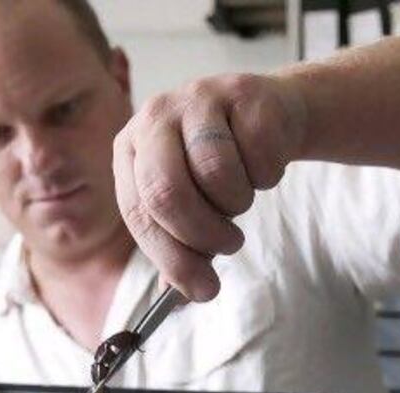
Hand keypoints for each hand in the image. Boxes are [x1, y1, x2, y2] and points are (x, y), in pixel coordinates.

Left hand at [113, 73, 305, 300]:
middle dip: (203, 234)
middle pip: (167, 192)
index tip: (203, 289)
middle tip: (228, 246)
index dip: (172, 258)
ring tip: (240, 197)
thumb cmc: (220, 165)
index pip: (139, 213)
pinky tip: (262, 165)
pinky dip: (267, 175)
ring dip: (238, 203)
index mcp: (130, 149)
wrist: (269, 117)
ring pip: (216, 173)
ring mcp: (198, 98)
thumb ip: (179, 248)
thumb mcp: (190, 205)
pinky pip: (258, 153)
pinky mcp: (243, 91)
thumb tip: (179, 295)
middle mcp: (155, 118)